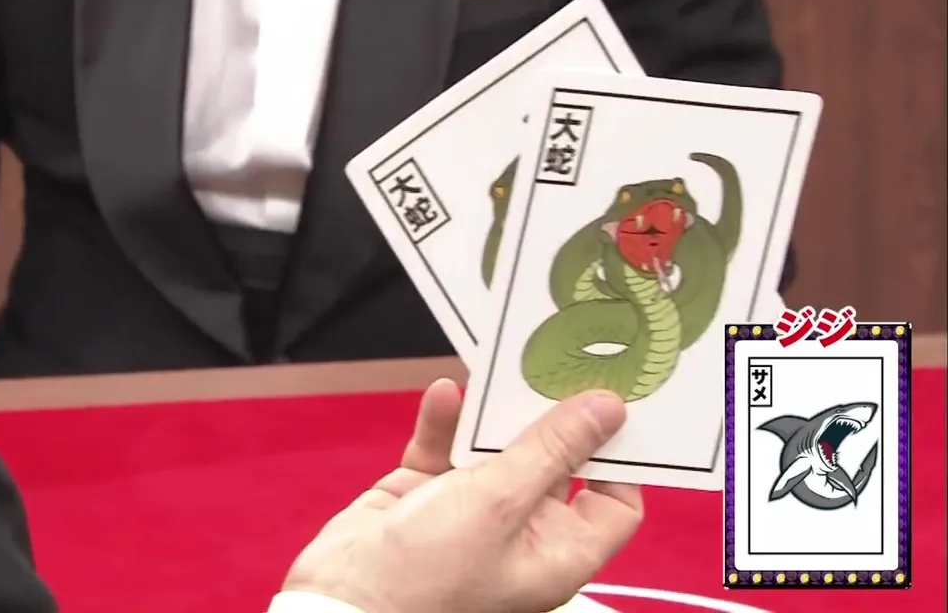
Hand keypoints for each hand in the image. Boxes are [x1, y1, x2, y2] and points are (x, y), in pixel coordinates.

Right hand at [281, 379, 642, 612]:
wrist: (339, 603)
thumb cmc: (425, 580)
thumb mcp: (500, 501)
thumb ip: (552, 449)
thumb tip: (605, 409)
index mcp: (556, 554)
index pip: (612, 503)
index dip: (616, 456)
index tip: (609, 404)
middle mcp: (520, 534)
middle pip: (552, 464)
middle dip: (546, 418)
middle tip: (552, 366)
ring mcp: (471, 515)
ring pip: (495, 450)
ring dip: (490, 414)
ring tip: (496, 373)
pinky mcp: (425, 496)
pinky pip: (443, 449)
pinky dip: (444, 422)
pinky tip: (443, 395)